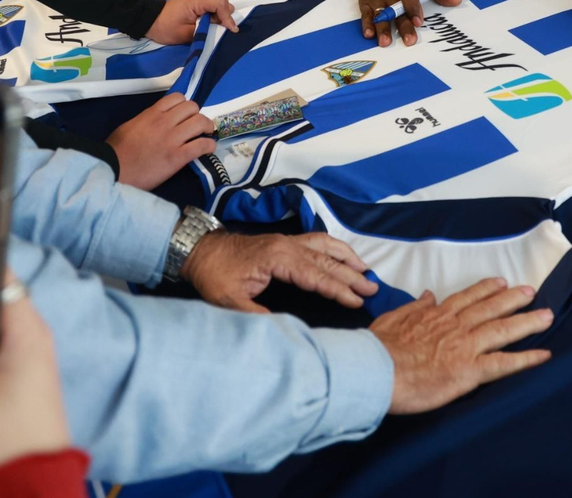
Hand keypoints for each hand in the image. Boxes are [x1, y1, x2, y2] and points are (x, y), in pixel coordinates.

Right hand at [107, 93, 217, 189]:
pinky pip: (201, 145)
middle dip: (198, 115)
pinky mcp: (178, 157)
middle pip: (192, 107)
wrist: (113, 170)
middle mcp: (164, 122)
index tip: (186, 115)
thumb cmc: (117, 150)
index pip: (177, 98)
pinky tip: (208, 149)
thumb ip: (146, 119)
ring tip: (206, 134)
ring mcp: (172, 139)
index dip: (185, 105)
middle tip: (197, 126)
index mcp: (152, 113)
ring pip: (200, 122)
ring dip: (207, 127)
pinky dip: (209, 145)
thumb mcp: (129, 126)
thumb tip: (157, 120)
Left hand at [145, 0, 238, 45]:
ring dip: (220, 16)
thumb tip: (221, 30)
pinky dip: (215, 15)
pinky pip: (213, 6)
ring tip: (215, 29)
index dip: (229, 18)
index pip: (221, 5)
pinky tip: (210, 24)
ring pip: (219, 5)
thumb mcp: (188, 33)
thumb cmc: (167, 28)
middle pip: (223, 3)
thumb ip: (207, 30)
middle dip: (226, 17)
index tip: (233, 32)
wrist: (151, 21)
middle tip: (222, 32)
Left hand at [181, 230, 378, 311]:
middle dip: (351, 276)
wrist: (199, 251)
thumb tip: (285, 329)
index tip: (357, 301)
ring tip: (366, 270)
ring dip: (347, 258)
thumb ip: (257, 315)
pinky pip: (316, 241)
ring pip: (325, 247)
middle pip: (326, 261)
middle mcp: (288, 245)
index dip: (338, 290)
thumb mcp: (231, 301)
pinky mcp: (284, 241)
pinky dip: (334, 247)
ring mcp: (287, 241)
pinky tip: (343, 254)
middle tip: (372, 288)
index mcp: (279, 258)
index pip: (316, 276)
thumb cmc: (215, 275)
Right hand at [357, 0, 460, 46]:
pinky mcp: (365, 0)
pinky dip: (366, 24)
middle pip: (396, 10)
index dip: (413, 8)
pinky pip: (365, 14)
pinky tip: (369, 35)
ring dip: (382, 29)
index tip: (419, 22)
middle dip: (402, 26)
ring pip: (380, 14)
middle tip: (409, 41)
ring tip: (385, 42)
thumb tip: (456, 1)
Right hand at [369, 278, 553, 413]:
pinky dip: (526, 359)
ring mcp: (465, 347)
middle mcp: (456, 327)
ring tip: (547, 316)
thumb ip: (413, 307)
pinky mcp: (469, 370)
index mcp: (436, 316)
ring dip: (527, 322)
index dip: (485, 289)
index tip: (500, 282)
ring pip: (503, 330)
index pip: (466, 298)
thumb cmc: (379, 348)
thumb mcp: (393, 319)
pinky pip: (504, 364)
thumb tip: (427, 295)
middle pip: (490, 308)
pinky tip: (544, 356)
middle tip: (531, 291)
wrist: (377, 369)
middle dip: (513, 299)